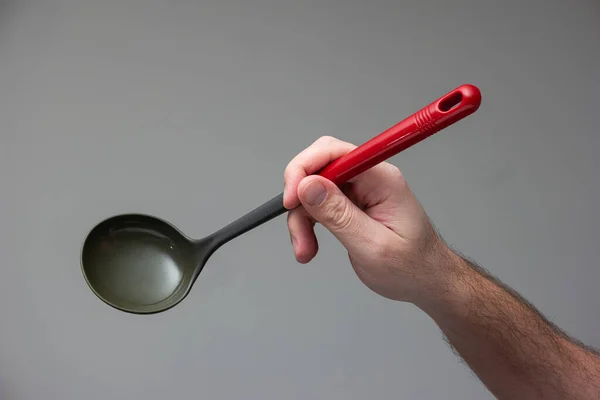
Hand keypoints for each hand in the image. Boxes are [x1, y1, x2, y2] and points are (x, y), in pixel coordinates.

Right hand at [283, 136, 450, 303]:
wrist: (426, 282)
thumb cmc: (412, 267)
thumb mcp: (372, 246)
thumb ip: (339, 215)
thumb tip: (307, 186)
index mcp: (382, 179)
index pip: (335, 152)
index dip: (305, 168)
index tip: (291, 198)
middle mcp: (370, 178)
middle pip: (318, 167)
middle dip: (299, 198)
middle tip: (296, 229)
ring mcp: (360, 190)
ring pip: (312, 190)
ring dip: (301, 219)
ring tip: (305, 250)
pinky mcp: (350, 203)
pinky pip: (317, 204)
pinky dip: (306, 225)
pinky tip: (309, 246)